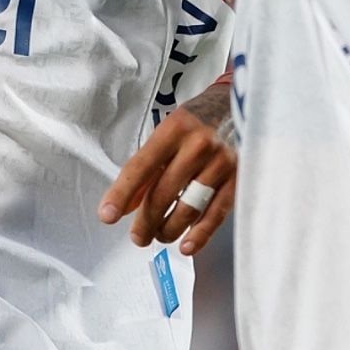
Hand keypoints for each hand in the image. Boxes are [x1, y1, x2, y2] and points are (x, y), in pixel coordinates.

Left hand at [99, 80, 236, 255]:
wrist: (242, 104)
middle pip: (163, 192)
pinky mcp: (240, 177)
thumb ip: (147, 168)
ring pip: (188, 207)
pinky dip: (200, 233)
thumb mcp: (168, 134)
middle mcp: (198, 145)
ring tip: (158, 236)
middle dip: (145, 221)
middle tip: (136, 236)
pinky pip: (217, 212)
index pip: (140, 167)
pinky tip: (187, 244)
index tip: (107, 215)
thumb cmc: (197, 122)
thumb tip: (125, 205)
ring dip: (169, 228)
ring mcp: (221, 162)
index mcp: (174, 129)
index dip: (121, 194)